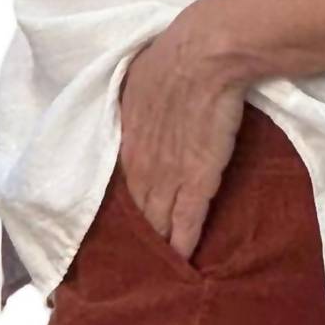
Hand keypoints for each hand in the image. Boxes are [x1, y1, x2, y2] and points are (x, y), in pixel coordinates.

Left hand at [118, 8, 247, 260]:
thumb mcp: (135, 82)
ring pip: (158, 221)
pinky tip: (182, 261)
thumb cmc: (171, 58)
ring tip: (158, 270)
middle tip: (136, 259)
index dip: (123, 207)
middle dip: (137, 234)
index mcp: (125, 140)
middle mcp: (140, 164)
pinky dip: (183, 242)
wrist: (203, 55)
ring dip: (158, 245)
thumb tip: (135, 109)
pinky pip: (187, 221)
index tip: (122, 226)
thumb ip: (134, 106)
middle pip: (136, 210)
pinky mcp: (198, 181)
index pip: (120, 186)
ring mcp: (168, 176)